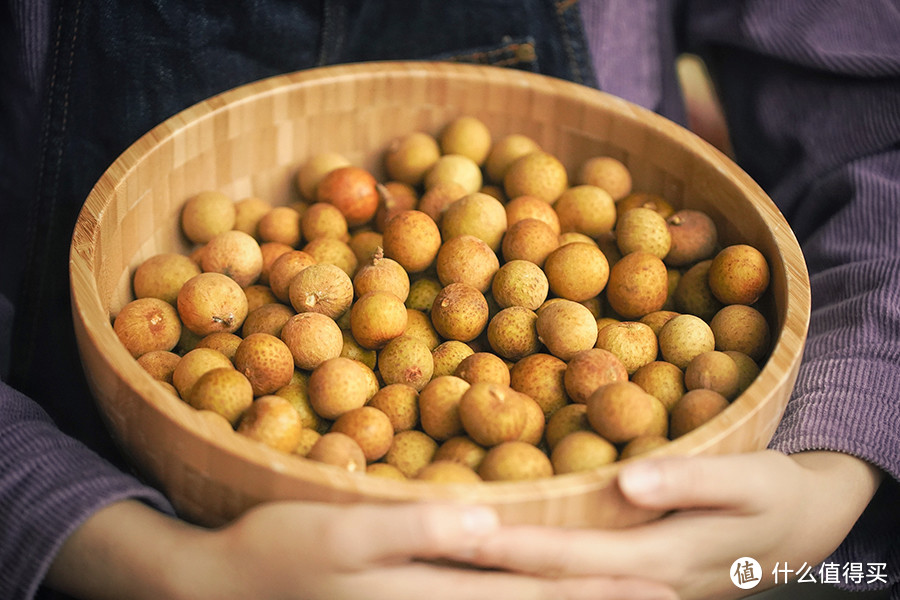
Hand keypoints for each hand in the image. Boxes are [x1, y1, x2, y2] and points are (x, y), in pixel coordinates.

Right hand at [47, 499, 676, 599]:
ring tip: (618, 598)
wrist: (223, 589)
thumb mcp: (335, 533)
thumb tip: (487, 523)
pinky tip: (532, 592)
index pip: (527, 592)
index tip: (649, 583)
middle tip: (663, 596)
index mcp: (429, 594)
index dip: (588, 587)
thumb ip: (414, 529)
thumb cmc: (276, 549)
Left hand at [469, 450, 881, 599]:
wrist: (800, 530)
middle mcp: (644, 587)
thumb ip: (692, 481)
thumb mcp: (750, 479)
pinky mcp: (639, 584)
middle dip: (494, 566)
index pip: (575, 556)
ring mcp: (641, 593)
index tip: (467, 531)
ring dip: (509, 577)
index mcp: (664, 559)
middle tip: (434, 545)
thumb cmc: (774, 495)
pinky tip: (503, 565)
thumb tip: (630, 481)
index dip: (519, 546)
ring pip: (565, 590)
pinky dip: (539, 577)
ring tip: (451, 557)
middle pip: (556, 581)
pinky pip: (582, 584)